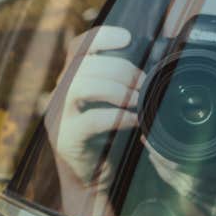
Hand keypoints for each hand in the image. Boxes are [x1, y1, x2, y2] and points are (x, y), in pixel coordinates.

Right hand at [43, 25, 144, 186]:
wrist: (90, 179)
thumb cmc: (107, 137)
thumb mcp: (112, 104)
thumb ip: (122, 82)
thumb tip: (156, 57)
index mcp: (71, 79)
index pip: (78, 46)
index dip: (101, 36)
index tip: (127, 39)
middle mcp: (59, 93)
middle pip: (84, 63)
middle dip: (120, 68)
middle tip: (142, 83)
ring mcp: (59, 115)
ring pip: (80, 85)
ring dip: (116, 89)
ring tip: (137, 100)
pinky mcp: (66, 138)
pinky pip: (91, 120)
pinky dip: (118, 117)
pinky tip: (134, 121)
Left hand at [148, 87, 215, 215]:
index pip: (203, 163)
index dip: (176, 151)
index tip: (162, 133)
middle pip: (184, 175)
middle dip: (162, 156)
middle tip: (149, 134)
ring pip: (182, 187)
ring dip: (163, 168)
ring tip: (152, 147)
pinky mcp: (215, 215)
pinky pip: (187, 198)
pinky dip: (173, 181)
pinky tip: (164, 166)